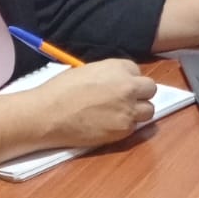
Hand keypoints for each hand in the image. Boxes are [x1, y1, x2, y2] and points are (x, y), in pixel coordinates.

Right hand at [30, 59, 156, 149]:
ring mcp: (128, 109)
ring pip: (148, 111)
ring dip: (137, 112)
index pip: (137, 72)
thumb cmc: (61, 90)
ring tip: (118, 115)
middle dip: (140, 95)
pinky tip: (108, 125)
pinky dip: (125, 127)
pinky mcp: (123, 130)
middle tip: (124, 101)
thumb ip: (108, 76)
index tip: (117, 87)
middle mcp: (128, 86)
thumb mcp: (88, 71)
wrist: (48, 114)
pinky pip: (135, 128)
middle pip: (150, 89)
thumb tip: (117, 83)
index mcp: (118, 67)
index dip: (128, 81)